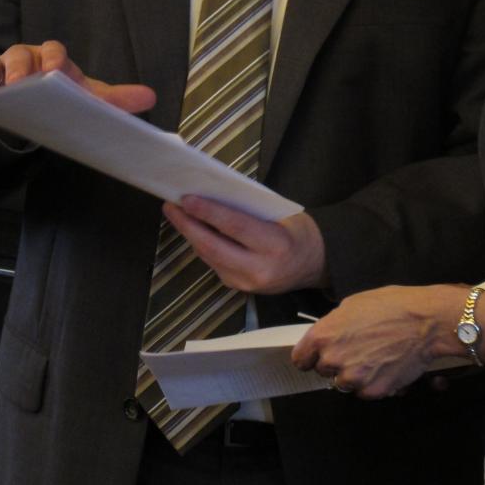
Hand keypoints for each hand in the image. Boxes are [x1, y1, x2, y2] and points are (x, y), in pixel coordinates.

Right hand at [0, 40, 156, 112]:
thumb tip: (151, 98)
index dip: (55, 60)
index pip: (54, 52)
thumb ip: (116, 99)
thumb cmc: (65, 98)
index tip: (56, 72)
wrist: (38, 107)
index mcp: (53, 59)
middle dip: (18, 68)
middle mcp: (25, 60)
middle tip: (18, 83)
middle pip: (19, 55)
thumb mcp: (89, 100)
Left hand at [162, 196, 327, 294]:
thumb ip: (249, 211)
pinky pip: (215, 264)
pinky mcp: (239, 288)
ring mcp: (248, 283)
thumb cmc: (298, 231)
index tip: (186, 199)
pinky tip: (194, 231)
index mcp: (275, 245)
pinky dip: (202, 246)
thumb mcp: (280, 215)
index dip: (207, 212)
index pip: (234, 226)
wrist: (314, 263)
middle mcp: (259, 268)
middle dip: (188, 225)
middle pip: (213, 246)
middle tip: (171, 205)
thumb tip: (214, 197)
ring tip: (177, 215)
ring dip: (190, 235)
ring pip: (209, 257)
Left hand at [291, 285, 465, 398]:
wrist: (424, 322)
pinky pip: (365, 391)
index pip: (300, 360)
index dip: (310, 357)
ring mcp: (353, 378)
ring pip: (344, 383)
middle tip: (357, 349)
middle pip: (323, 371)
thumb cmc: (392, 306)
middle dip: (336, 363)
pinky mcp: (373, 391)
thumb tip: (329, 334)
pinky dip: (373, 382)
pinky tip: (386, 364)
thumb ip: (333, 324)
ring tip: (374, 356)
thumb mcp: (353, 304)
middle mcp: (333, 359)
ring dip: (355, 375)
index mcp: (324, 335)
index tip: (317, 356)